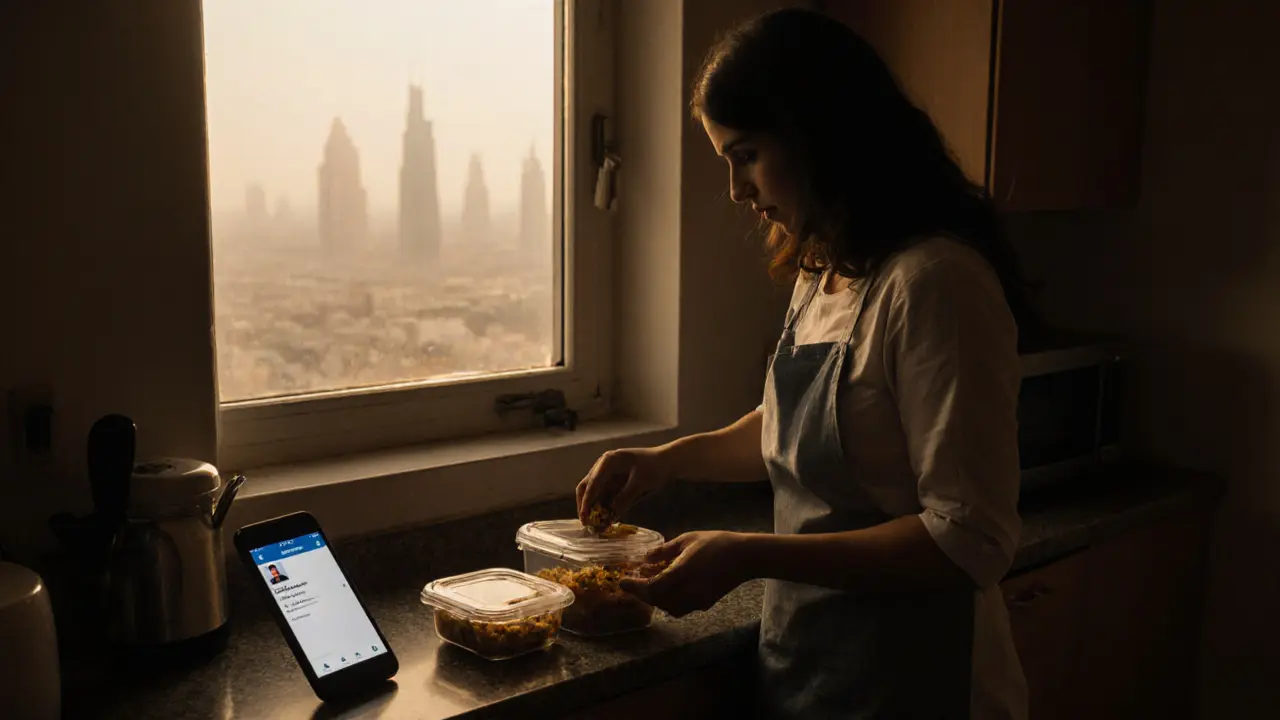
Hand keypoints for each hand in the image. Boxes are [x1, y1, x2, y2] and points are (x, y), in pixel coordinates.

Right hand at [576, 447, 674, 522]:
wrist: (668, 462)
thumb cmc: (655, 467)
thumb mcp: (641, 483)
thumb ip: (625, 498)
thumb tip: (610, 515)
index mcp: (608, 461)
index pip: (592, 483)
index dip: (586, 502)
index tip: (585, 518)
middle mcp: (604, 467)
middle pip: (587, 487)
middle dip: (585, 506)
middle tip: (586, 524)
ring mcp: (608, 476)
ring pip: (595, 495)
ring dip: (594, 510)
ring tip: (596, 527)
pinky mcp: (615, 484)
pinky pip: (605, 498)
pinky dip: (604, 509)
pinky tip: (606, 521)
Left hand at [620, 531, 752, 617]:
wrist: (746, 557)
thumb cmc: (717, 543)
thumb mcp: (688, 540)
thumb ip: (664, 551)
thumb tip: (645, 558)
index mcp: (683, 572)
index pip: (652, 587)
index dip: (634, 587)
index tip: (621, 582)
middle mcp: (689, 591)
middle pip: (657, 600)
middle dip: (642, 593)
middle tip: (632, 583)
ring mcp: (698, 600)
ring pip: (668, 607)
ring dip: (655, 598)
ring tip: (650, 584)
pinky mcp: (705, 604)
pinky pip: (681, 607)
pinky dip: (669, 600)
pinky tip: (668, 588)